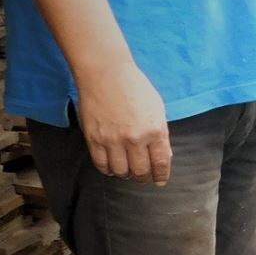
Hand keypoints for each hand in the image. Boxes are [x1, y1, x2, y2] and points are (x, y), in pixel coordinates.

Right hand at [75, 60, 170, 184]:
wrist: (106, 74)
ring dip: (126, 174)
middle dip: (144, 177)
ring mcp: (113, 140)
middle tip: (144, 177)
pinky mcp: (94, 139)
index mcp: (155, 130)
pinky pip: (101, 164)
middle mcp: (135, 138)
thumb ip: (160, 133)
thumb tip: (161, 155)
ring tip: (128, 171)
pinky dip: (108, 169)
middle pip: (141, 171)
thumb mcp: (157, 109)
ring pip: (121, 171)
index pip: (160, 163)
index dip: (161, 175)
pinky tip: (112, 167)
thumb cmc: (135, 88)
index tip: (160, 181)